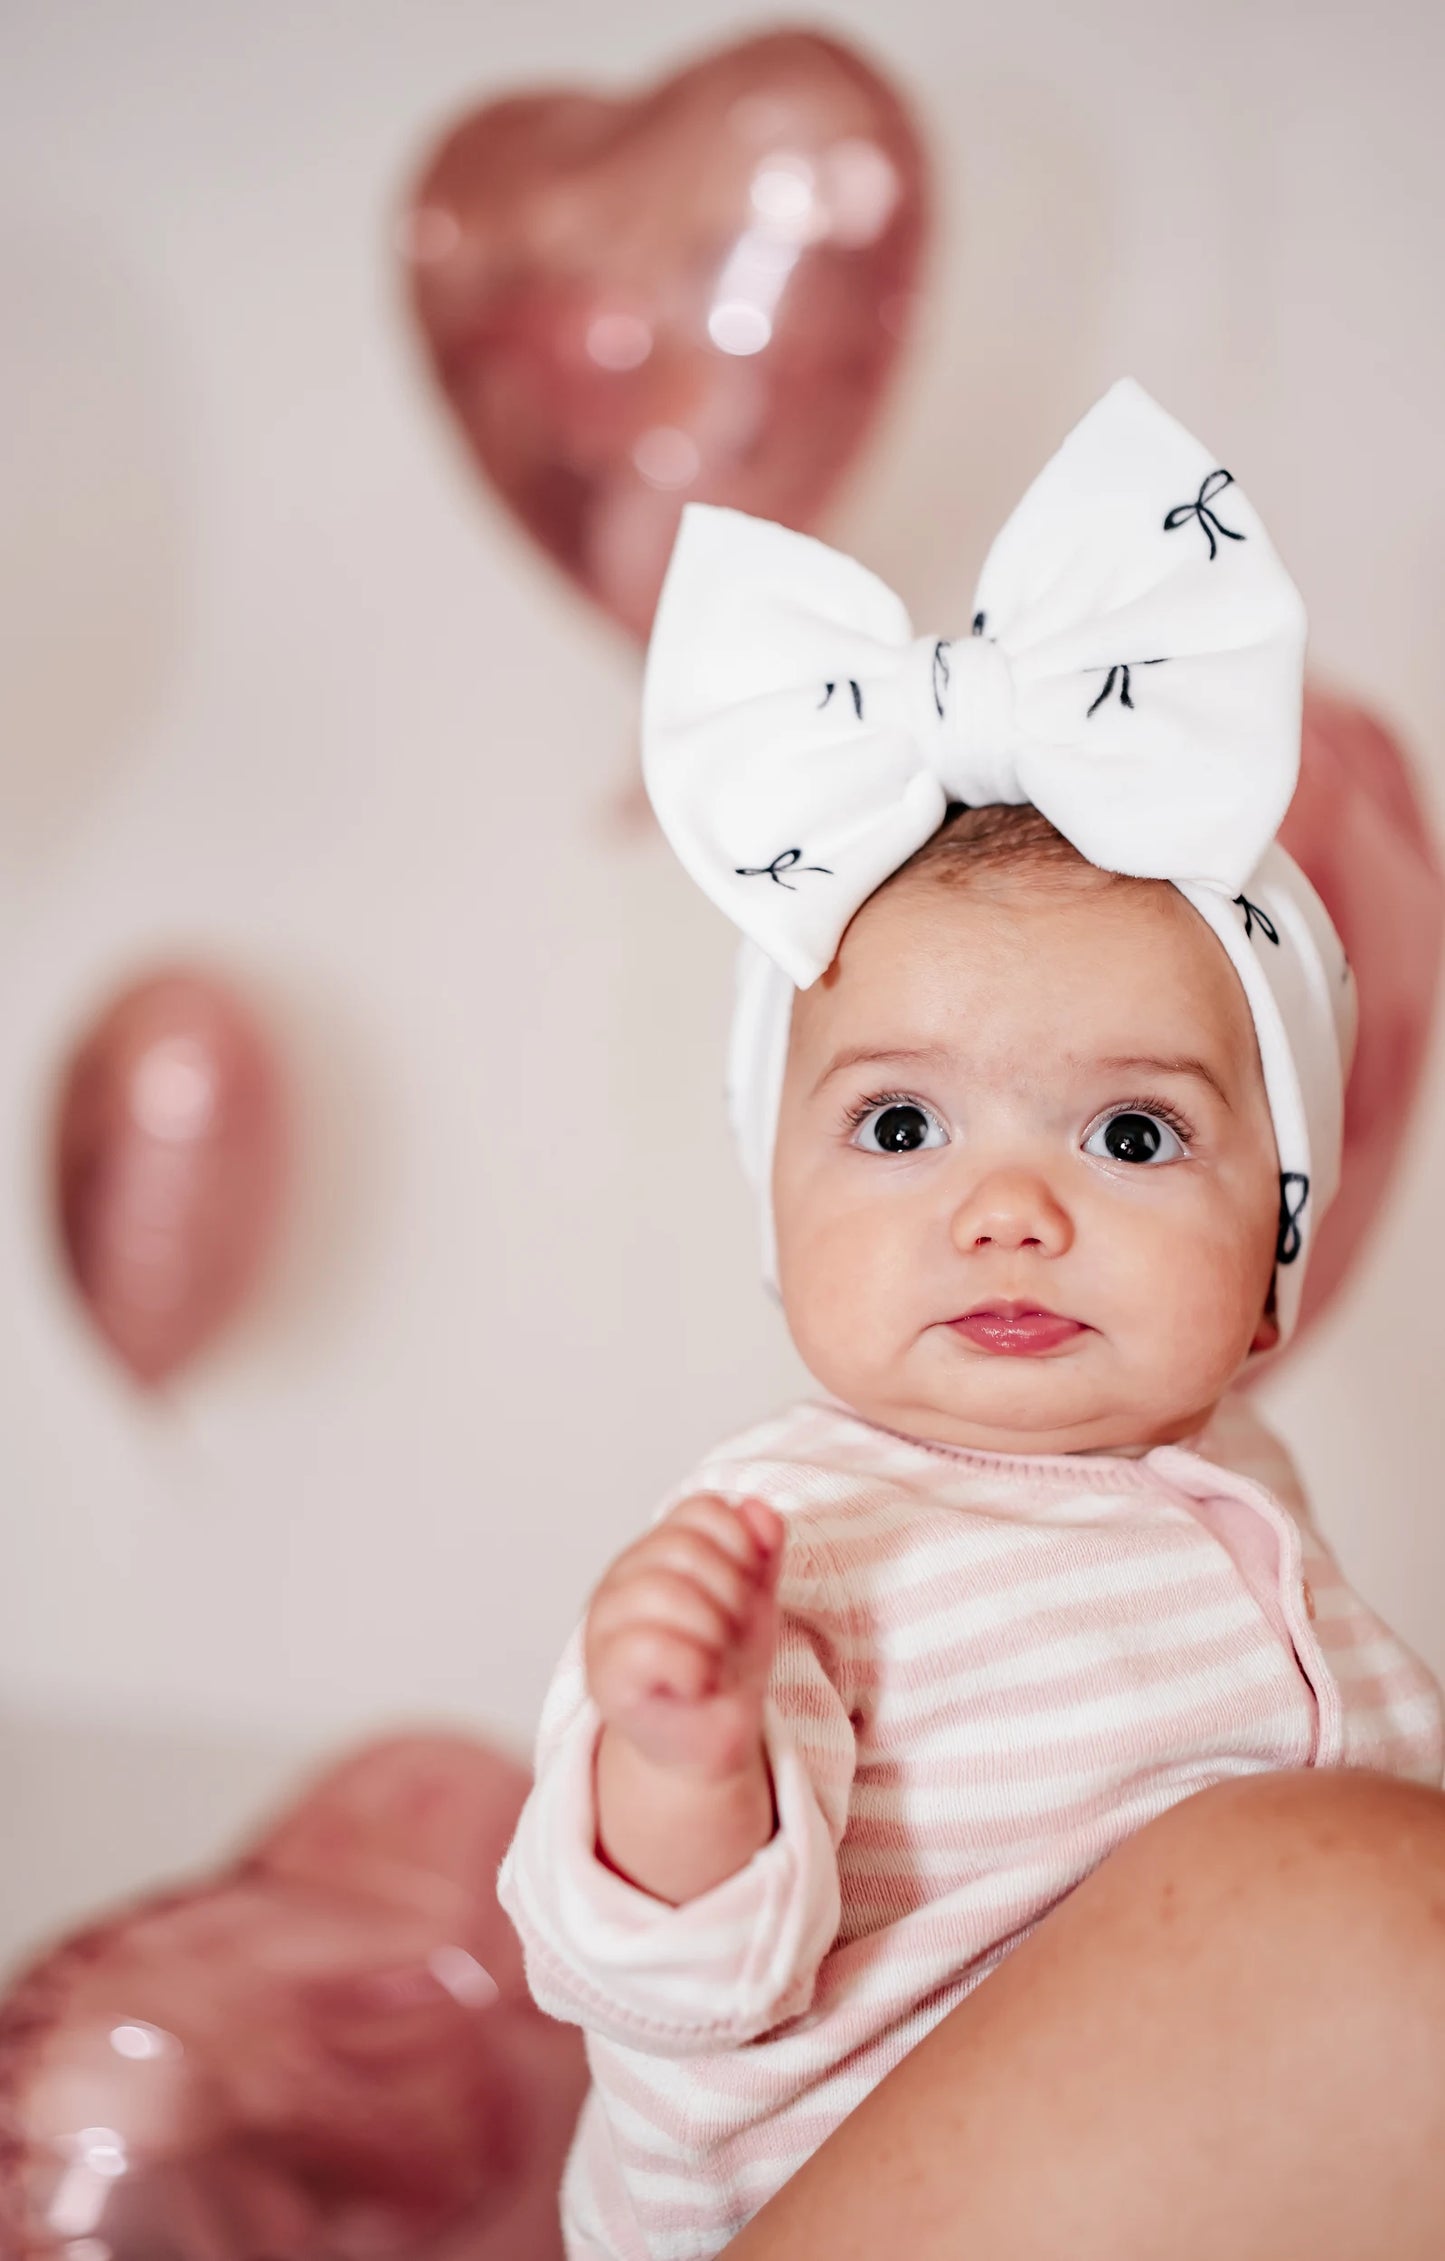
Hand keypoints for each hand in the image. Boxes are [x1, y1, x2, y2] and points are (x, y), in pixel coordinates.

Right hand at [585, 1493, 784, 1781]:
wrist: (705, 1740)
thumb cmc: (724, 1664)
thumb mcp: (754, 1602)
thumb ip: (760, 1553)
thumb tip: (760, 1511)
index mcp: (657, 1551)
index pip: (704, 1510)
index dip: (743, 1548)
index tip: (748, 1592)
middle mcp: (623, 1577)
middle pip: (685, 1549)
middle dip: (732, 1594)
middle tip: (733, 1635)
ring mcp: (605, 1624)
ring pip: (664, 1592)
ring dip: (714, 1633)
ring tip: (717, 1661)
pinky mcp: (603, 1674)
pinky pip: (648, 1647)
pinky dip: (692, 1666)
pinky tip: (700, 1682)